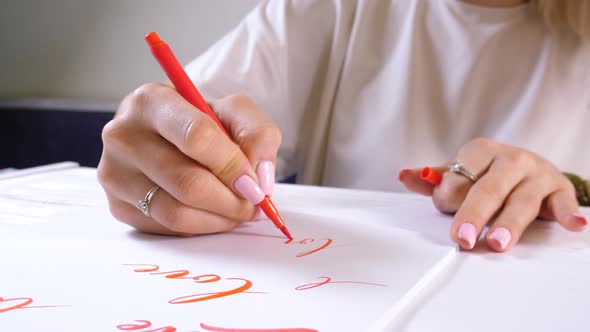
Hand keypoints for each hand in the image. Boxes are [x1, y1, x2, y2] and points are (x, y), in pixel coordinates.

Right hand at [98, 83, 280, 235]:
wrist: (167, 136)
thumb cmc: (201, 121)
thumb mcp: (234, 112)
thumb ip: (259, 135)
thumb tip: (260, 180)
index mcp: (151, 101)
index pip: (196, 137)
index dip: (233, 166)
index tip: (256, 184)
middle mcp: (123, 135)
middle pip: (188, 183)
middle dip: (231, 201)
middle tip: (253, 204)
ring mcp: (114, 173)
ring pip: (177, 213)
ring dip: (219, 219)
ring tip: (238, 210)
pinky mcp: (117, 205)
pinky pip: (167, 229)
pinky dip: (200, 227)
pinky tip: (212, 214)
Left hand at [399, 138, 587, 251]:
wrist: (527, 167)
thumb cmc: (486, 173)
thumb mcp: (459, 172)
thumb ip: (432, 178)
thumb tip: (405, 175)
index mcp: (480, 150)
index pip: (460, 176)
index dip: (449, 197)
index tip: (444, 208)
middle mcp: (510, 158)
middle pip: (489, 189)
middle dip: (473, 214)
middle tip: (461, 238)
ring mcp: (536, 173)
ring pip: (521, 201)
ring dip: (509, 223)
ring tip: (497, 243)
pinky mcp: (558, 188)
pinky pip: (564, 201)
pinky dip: (568, 212)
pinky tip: (573, 224)